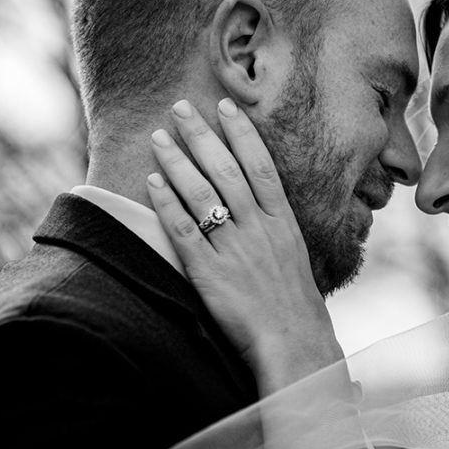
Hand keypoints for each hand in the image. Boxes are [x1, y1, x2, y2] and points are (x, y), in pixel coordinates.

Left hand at [146, 98, 343, 388]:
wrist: (294, 343)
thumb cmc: (295, 305)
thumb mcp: (294, 256)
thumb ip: (273, 228)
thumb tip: (257, 205)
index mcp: (282, 222)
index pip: (260, 166)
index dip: (241, 133)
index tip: (225, 105)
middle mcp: (258, 229)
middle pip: (226, 170)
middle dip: (203, 134)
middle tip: (181, 106)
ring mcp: (234, 249)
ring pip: (203, 193)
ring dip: (179, 160)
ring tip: (160, 135)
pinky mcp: (210, 273)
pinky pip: (186, 230)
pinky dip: (168, 203)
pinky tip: (153, 180)